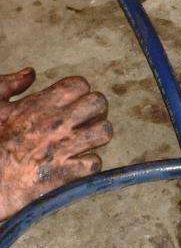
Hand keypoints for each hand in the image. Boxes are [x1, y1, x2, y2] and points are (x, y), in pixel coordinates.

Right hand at [0, 68, 112, 219]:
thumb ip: (8, 85)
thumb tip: (30, 72)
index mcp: (39, 105)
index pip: (79, 84)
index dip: (78, 91)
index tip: (71, 101)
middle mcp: (56, 123)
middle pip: (99, 103)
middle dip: (94, 110)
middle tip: (83, 119)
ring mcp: (64, 149)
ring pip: (104, 131)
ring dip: (96, 135)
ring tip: (85, 140)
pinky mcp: (66, 174)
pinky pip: (94, 163)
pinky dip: (87, 165)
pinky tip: (75, 165)